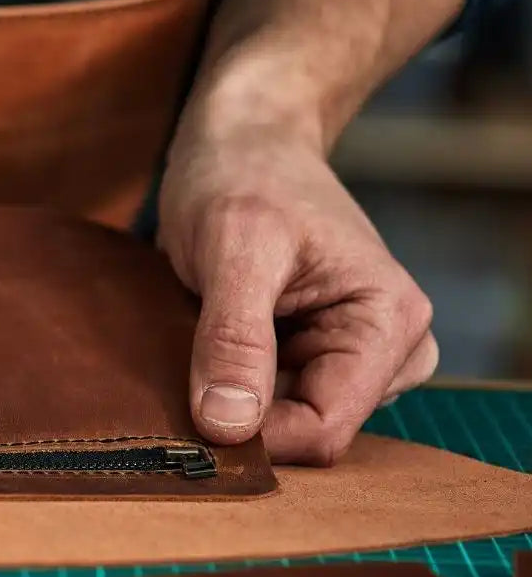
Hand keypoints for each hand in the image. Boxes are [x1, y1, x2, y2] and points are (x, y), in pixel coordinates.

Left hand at [158, 118, 437, 465]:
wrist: (242, 141)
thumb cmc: (243, 176)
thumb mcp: (234, 246)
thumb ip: (235, 337)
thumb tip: (230, 426)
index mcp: (390, 323)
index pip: (325, 429)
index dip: (256, 435)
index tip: (190, 409)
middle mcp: (387, 349)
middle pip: (306, 432)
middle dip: (244, 415)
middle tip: (186, 363)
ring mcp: (350, 356)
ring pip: (283, 423)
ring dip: (231, 399)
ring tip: (198, 339)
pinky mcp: (313, 356)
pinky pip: (266, 403)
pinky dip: (227, 386)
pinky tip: (204, 347)